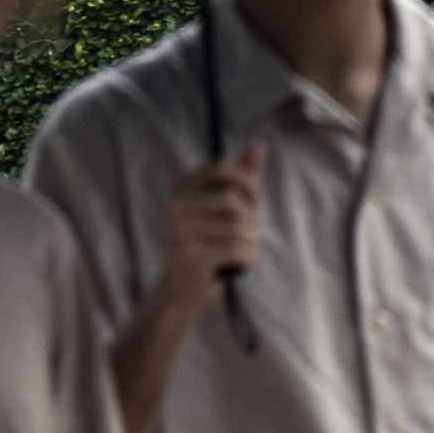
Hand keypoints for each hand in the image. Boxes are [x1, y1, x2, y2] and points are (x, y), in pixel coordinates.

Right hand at [157, 144, 264, 304]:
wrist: (184, 287)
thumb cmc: (209, 240)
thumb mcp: (226, 205)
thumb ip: (241, 175)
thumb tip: (259, 145)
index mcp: (180, 186)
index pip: (223, 168)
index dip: (248, 183)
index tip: (255, 203)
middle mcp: (174, 205)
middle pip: (233, 200)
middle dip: (251, 218)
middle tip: (249, 232)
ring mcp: (178, 230)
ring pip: (238, 226)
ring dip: (251, 240)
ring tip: (241, 250)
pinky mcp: (189, 254)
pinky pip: (237, 248)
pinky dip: (247, 257)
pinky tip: (239, 264)